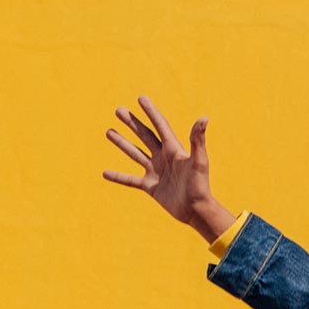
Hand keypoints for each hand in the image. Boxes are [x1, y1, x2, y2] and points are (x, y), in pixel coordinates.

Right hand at [103, 94, 227, 233]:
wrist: (196, 210)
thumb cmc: (200, 185)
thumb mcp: (199, 161)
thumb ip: (198, 140)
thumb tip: (204, 117)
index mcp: (174, 149)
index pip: (160, 125)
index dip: (151, 112)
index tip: (140, 98)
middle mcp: (163, 158)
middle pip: (145, 136)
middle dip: (132, 123)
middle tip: (119, 110)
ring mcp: (156, 171)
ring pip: (135, 154)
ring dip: (122, 143)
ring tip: (109, 132)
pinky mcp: (150, 186)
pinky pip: (130, 180)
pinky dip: (118, 176)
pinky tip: (104, 173)